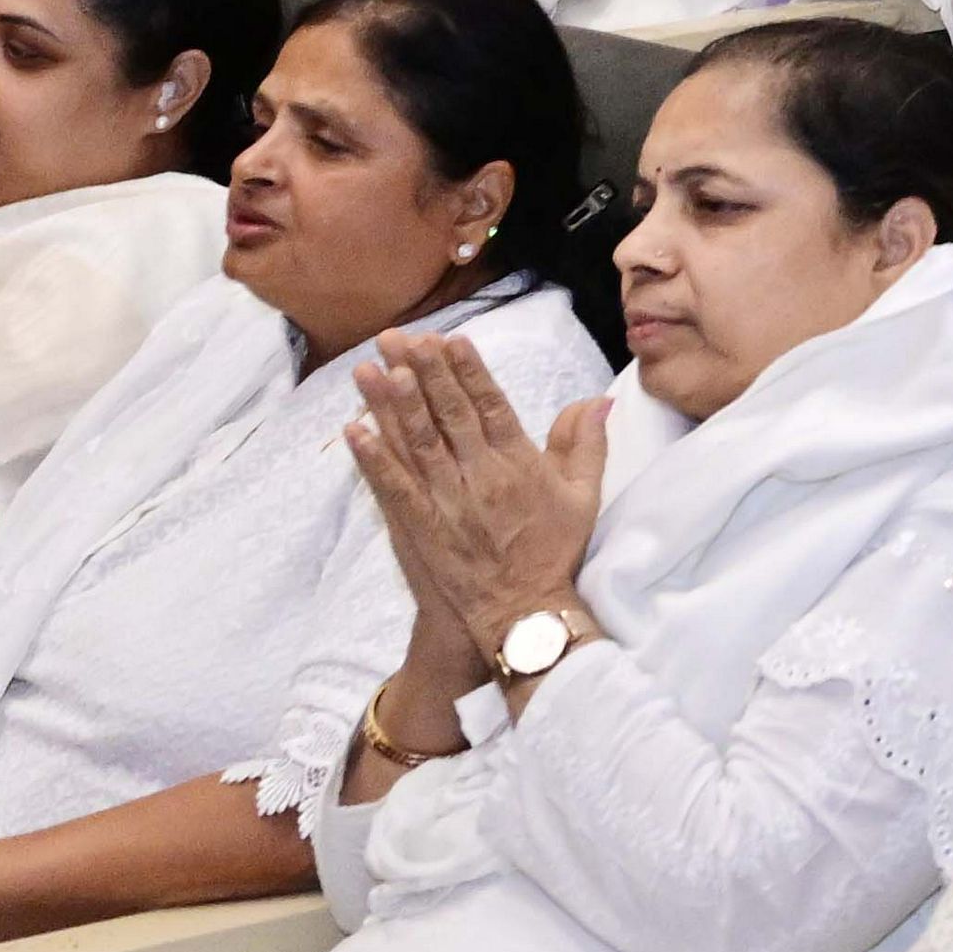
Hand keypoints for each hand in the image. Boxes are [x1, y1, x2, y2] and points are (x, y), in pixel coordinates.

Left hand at [344, 332, 609, 662]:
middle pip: (448, 414)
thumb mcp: (584, 496)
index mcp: (519, 464)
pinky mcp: (420, 528)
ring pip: (416, 442)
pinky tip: (353, 430)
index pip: (490, 405)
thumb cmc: (553, 553)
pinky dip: (372, 459)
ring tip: (371, 368)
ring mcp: (447, 502)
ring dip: (391, 404)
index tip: (451, 339)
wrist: (521, 614)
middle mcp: (480, 477)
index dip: (468, 371)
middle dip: (423, 372)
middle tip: (401, 337)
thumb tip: (599, 399)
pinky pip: (392, 487)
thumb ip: (587, 444)